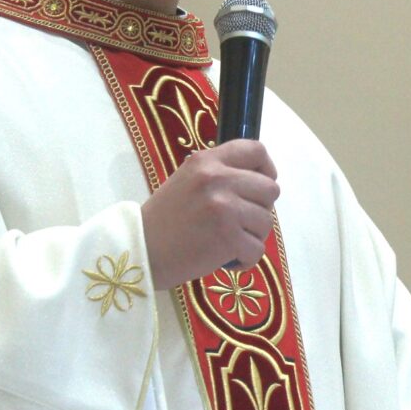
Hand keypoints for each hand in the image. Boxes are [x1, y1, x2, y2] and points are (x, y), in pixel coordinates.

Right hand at [141, 140, 279, 290]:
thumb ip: (219, 174)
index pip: (256, 150)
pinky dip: (245, 259)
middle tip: (239, 222)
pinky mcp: (227, 236)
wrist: (141, 250)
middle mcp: (217, 178)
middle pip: (270, 189)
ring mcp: (224, 207)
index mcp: (206, 161)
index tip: (260, 185)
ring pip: (266, 221)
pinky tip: (226, 258)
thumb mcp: (187, 180)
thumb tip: (258, 179)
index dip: (266, 169)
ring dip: (252, 236)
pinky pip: (257, 249)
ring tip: (227, 241)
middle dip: (260, 209)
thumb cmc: (164, 219)